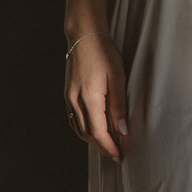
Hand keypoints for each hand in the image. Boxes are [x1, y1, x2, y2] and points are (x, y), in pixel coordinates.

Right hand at [65, 32, 128, 160]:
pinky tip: (93, 129)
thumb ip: (119, 105)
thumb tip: (122, 130)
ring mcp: (69, 97)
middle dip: (101, 147)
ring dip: (92, 139)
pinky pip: (74, 118)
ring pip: (79, 127)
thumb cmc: (104, 53)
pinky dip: (83, 129)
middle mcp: (75, 100)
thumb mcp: (118, 77)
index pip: (98, 132)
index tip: (118, 156)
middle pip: (87, 133)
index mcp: (89, 98)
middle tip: (115, 154)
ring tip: (107, 145)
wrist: (84, 35)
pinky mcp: (68, 93)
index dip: (108, 147)